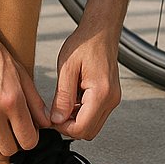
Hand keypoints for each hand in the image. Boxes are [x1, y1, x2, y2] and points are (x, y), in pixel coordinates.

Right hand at [0, 32, 49, 163]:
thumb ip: (35, 103)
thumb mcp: (22, 74)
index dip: (32, 139)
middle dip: (16, 145)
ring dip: (0, 145)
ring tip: (3, 131)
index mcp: (11, 100)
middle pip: (9, 151)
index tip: (30, 132)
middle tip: (16, 132)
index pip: (27, 141)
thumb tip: (45, 124)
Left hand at [49, 26, 121, 140]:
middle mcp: (111, 99)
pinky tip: (72, 97)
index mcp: (101, 93)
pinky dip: (82, 113)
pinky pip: (95, 115)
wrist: (100, 32)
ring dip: (75, 120)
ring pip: (92, 125)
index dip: (63, 128)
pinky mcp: (110, 96)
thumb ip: (62, 97)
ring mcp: (112, 99)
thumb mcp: (67, 68)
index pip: (82, 128)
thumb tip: (56, 120)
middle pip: (89, 132)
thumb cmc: (84, 43)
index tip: (52, 118)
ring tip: (64, 101)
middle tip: (55, 112)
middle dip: (69, 127)